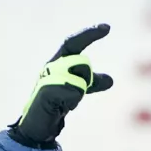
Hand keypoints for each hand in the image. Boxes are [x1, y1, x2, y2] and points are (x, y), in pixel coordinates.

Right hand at [9, 24, 113, 148]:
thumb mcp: (78, 89)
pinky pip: (73, 94)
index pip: (74, 43)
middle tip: (76, 93)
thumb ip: (92, 83)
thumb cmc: (57, 103)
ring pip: (80, 80)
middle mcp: (51, 66)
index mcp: (59, 61)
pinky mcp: (45, 92)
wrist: (39, 123)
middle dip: (88, 80)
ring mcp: (46, 78)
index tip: (107, 27)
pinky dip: (72, 102)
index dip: (89, 34)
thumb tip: (111, 80)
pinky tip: (61, 107)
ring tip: (65, 102)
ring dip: (79, 94)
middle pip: (83, 64)